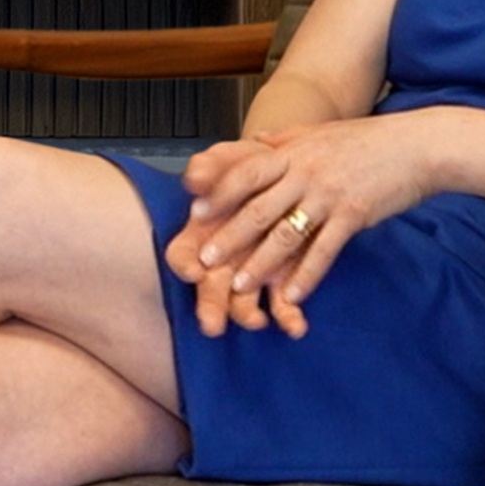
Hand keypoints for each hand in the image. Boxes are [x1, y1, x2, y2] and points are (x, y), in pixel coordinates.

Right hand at [163, 140, 305, 335]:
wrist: (302, 173)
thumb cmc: (258, 167)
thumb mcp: (236, 158)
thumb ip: (214, 166)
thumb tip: (195, 177)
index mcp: (203, 231)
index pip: (182, 253)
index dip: (184, 263)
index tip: (191, 270)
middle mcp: (224, 257)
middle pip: (208, 287)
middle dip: (210, 306)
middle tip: (211, 324)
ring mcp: (252, 270)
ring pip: (243, 301)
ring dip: (246, 315)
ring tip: (258, 322)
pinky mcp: (282, 278)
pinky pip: (282, 304)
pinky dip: (289, 317)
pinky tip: (297, 327)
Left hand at [168, 116, 436, 310]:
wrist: (416, 146)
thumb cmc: (364, 141)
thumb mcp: (317, 132)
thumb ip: (283, 140)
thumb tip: (253, 141)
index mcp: (292, 151)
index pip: (245, 172)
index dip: (219, 193)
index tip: (195, 213)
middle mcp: (305, 171)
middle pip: (258, 207)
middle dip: (228, 236)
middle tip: (204, 261)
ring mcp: (329, 194)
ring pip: (286, 233)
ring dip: (260, 263)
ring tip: (240, 286)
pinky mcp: (354, 216)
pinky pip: (325, 250)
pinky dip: (307, 275)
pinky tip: (292, 296)